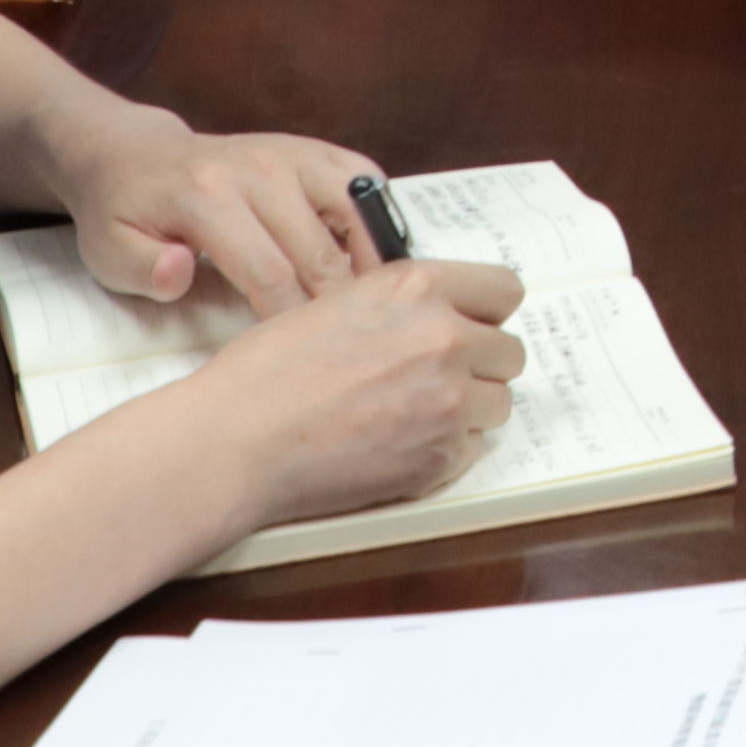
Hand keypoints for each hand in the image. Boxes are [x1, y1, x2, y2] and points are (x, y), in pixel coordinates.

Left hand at [53, 120, 378, 318]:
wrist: (137, 157)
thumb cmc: (127, 214)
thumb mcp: (109, 252)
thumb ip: (143, 270)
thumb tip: (180, 272)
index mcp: (207, 196)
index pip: (270, 273)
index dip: (292, 323)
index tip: (301, 362)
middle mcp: (258, 167)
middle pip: (320, 252)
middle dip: (337, 308)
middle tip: (349, 350)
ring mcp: (292, 153)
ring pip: (360, 212)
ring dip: (371, 265)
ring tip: (370, 309)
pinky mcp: (314, 150)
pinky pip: (368, 185)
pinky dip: (378, 226)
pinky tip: (368, 264)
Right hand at [170, 256, 529, 535]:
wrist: (236, 441)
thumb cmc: (268, 372)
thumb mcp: (339, 303)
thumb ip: (403, 305)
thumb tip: (443, 315)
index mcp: (417, 288)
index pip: (504, 289)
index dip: (486, 310)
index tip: (470, 324)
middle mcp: (445, 338)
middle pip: (509, 351)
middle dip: (479, 364)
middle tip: (434, 377)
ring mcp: (449, 401)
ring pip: (497, 402)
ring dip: (468, 408)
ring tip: (412, 414)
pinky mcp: (440, 457)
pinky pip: (472, 447)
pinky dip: (445, 449)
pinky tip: (397, 444)